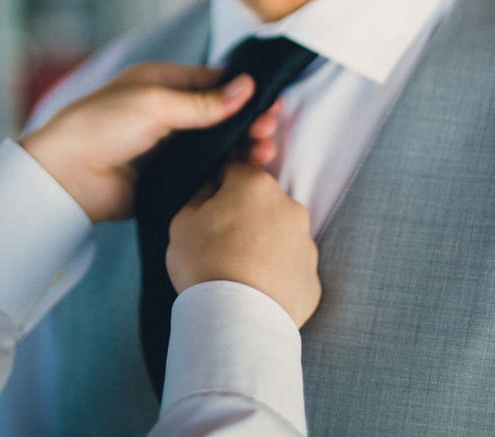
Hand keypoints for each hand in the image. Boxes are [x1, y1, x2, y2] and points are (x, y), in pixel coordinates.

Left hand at [20, 63, 279, 222]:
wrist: (67, 175)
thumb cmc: (101, 125)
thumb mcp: (154, 104)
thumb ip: (202, 102)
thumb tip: (247, 87)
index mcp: (163, 84)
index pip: (213, 83)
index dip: (243, 92)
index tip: (271, 102)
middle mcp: (169, 113)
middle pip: (221, 116)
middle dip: (249, 122)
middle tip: (270, 131)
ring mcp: (170, 147)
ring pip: (217, 145)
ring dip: (242, 148)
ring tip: (264, 153)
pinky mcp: (169, 177)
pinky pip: (205, 172)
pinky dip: (227, 172)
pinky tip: (247, 173)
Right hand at [166, 161, 321, 326]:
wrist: (235, 324)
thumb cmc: (204, 265)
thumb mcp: (182, 220)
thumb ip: (200, 194)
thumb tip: (212, 186)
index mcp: (256, 185)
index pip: (234, 170)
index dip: (216, 188)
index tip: (206, 212)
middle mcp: (289, 207)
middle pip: (260, 203)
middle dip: (243, 216)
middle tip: (220, 244)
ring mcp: (306, 244)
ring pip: (279, 235)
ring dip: (262, 245)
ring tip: (237, 272)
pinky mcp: (312, 279)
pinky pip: (290, 269)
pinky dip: (275, 275)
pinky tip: (254, 291)